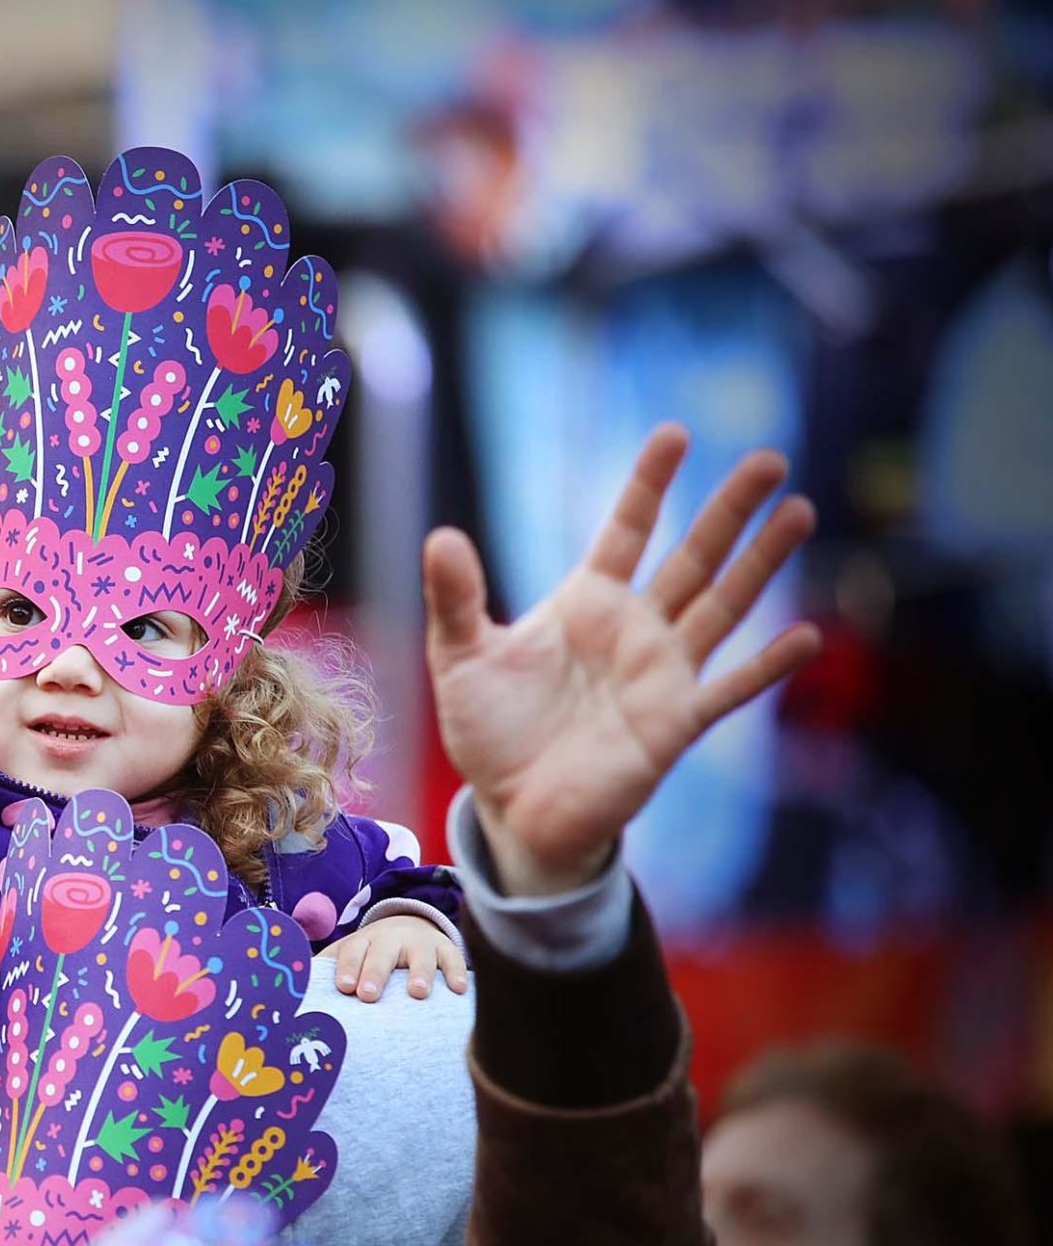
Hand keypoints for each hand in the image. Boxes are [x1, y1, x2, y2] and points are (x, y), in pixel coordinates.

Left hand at [326, 917, 467, 1002]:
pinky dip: (457, 973)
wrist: (409, 926)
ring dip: (420, 973)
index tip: (345, 988)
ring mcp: (420, 944)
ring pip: (420, 956)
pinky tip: (459, 991)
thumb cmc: (370, 953)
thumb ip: (324, 969)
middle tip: (368, 995)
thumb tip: (289, 989)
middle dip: (375, 973)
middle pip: (382, 953)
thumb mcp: (349, 954)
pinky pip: (454, 960)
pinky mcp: (445, 950)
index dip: (347, 968)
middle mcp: (390, 939)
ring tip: (418, 993)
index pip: (351, 952)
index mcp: (362, 942)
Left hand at [424, 425, 819, 896]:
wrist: (513, 811)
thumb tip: (440, 537)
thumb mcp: (460, 658)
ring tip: (799, 513)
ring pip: (723, 607)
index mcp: (586, 602)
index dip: (649, 485)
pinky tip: (805, 636)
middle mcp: (634, 629)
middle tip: (769, 458)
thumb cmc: (491, 732)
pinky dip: (767, 667)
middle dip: (729, 510)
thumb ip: (455, 600)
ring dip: (761, 564)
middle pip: (692, 557)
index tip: (675, 434)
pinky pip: (729, 691)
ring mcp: (662, 675)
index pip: (626, 531)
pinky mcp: (675, 724)